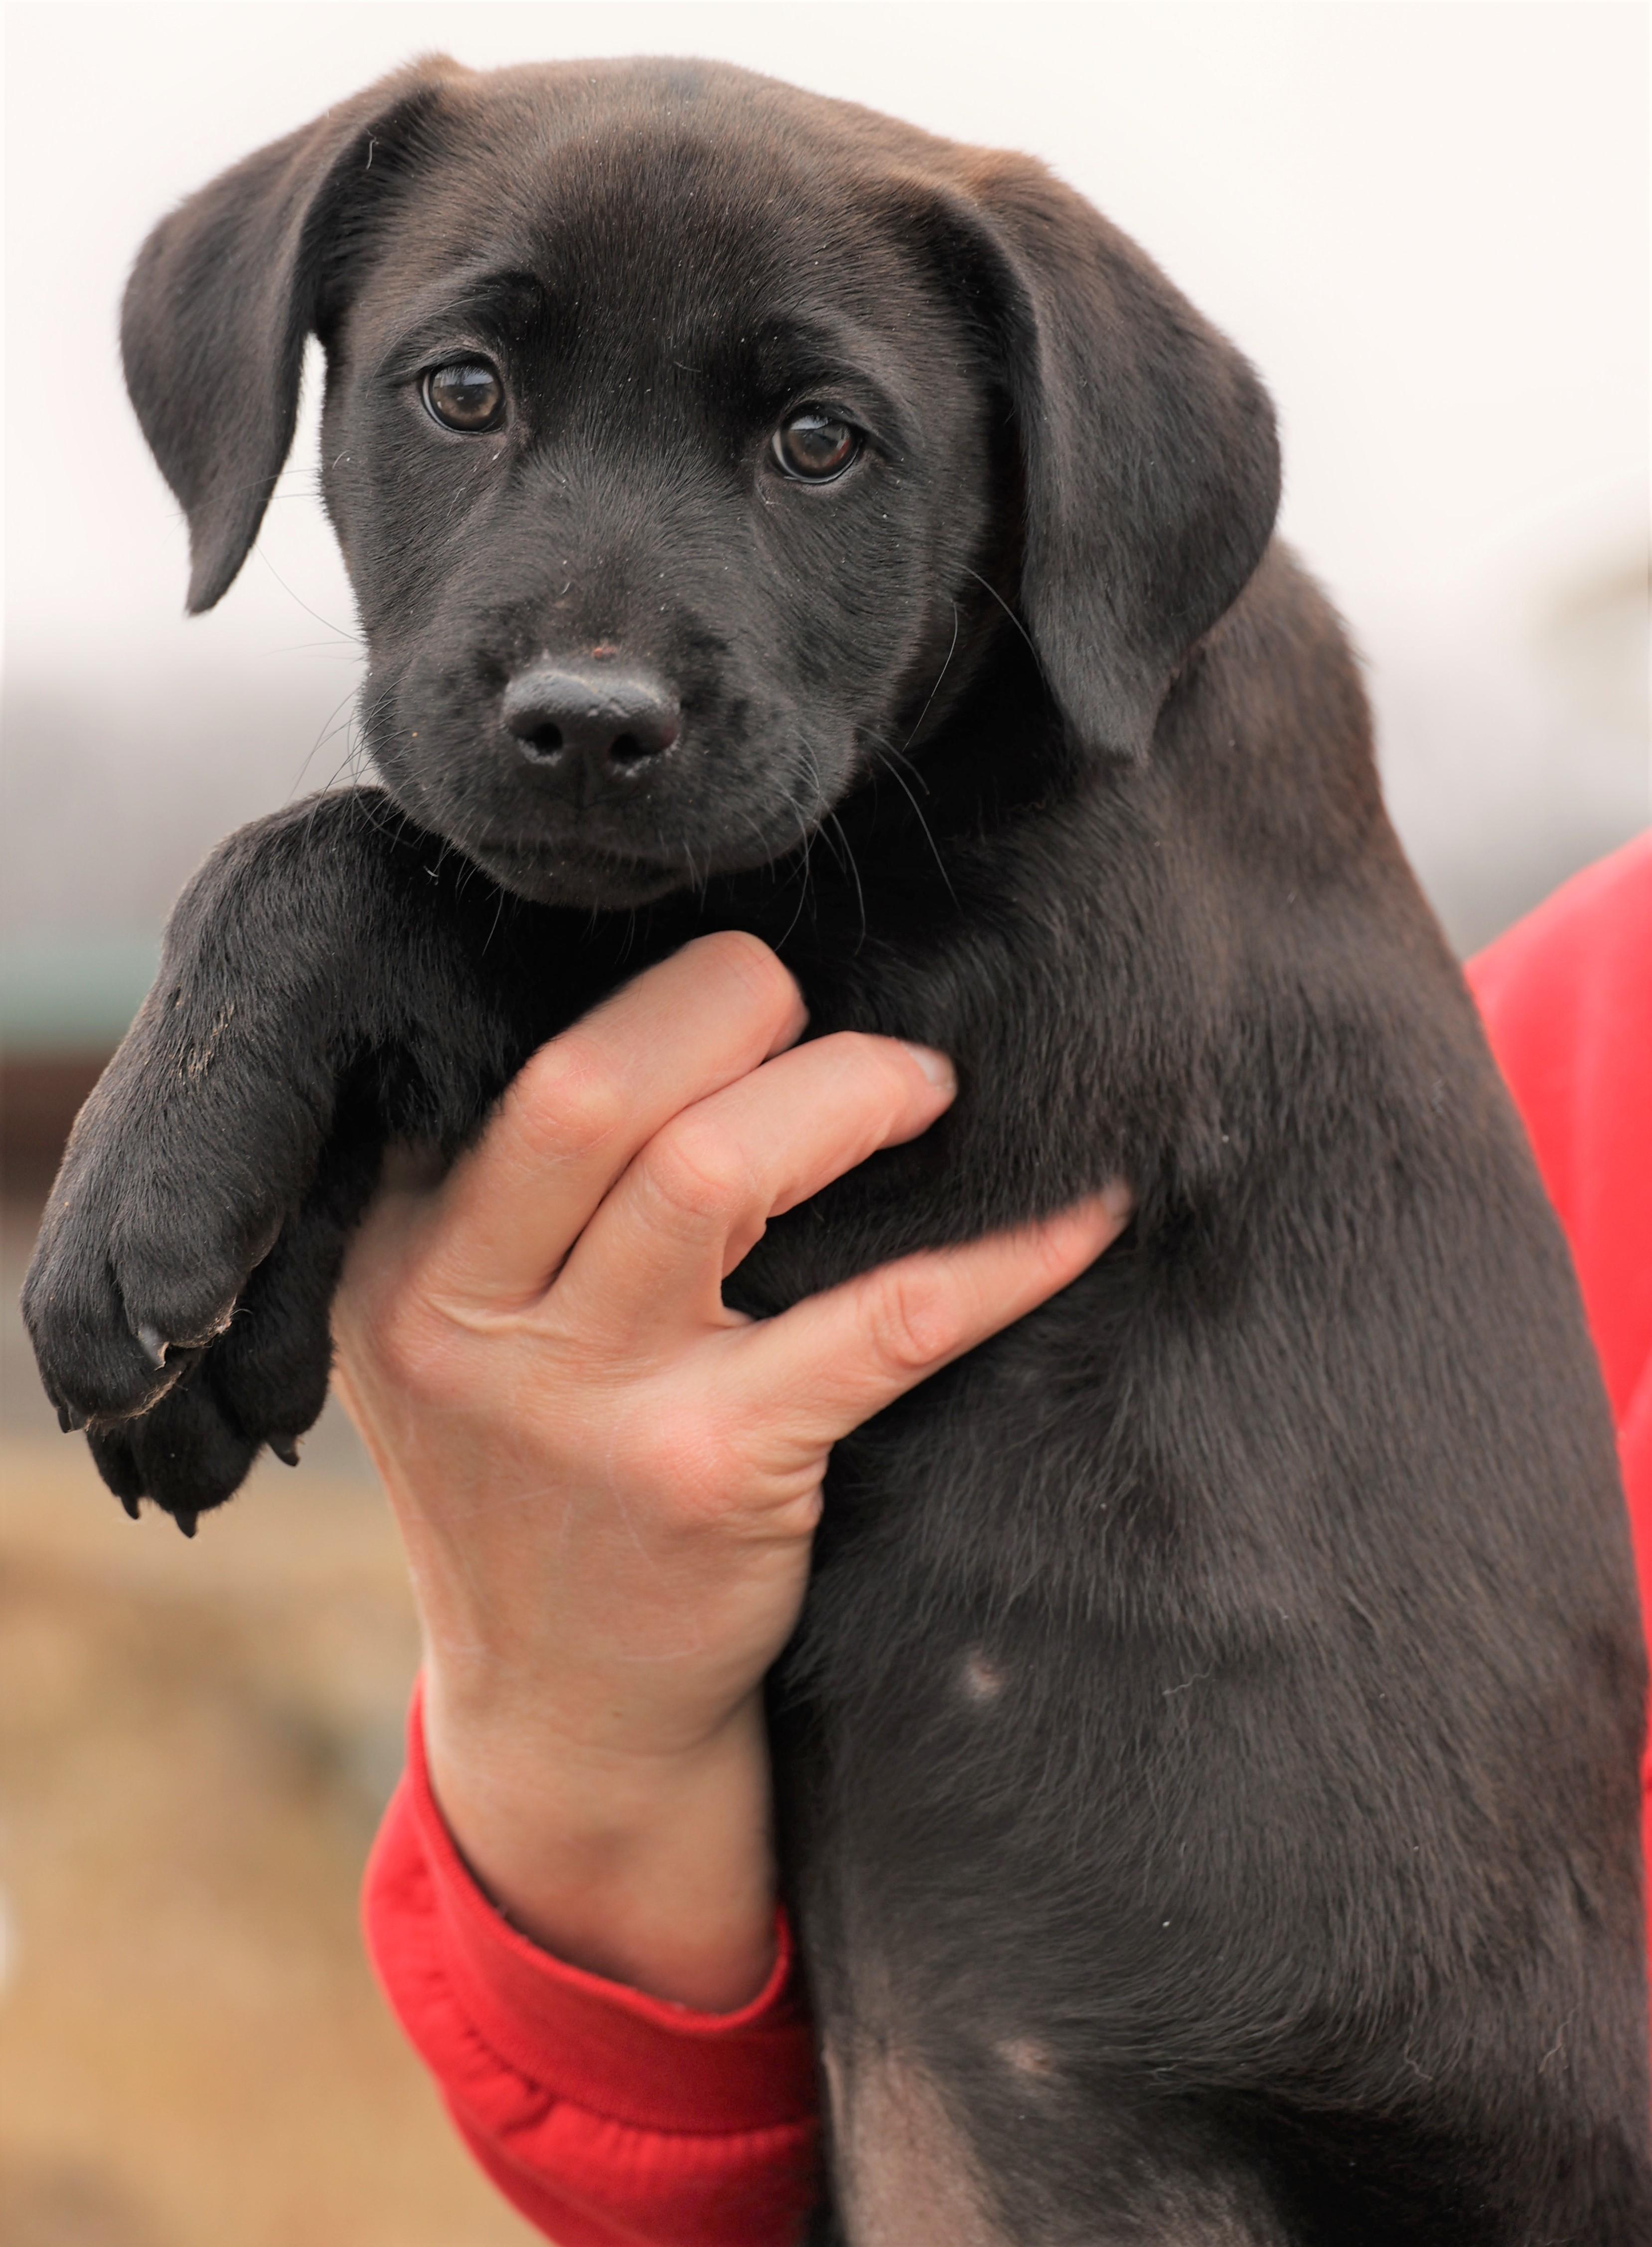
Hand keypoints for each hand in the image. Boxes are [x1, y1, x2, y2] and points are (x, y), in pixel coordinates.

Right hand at [333, 933, 1129, 2008]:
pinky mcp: (707, 1472)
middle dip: (737, 1005)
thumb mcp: (455, 1338)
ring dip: (849, 1094)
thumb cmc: (538, 1487)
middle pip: (596, 1085)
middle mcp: (461, 1315)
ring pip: (716, 1170)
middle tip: (824, 1018)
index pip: (517, 1062)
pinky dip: (1000, 1256)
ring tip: (923, 1091)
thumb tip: (707, 1021)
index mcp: (397, 1255)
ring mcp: (582, 1400)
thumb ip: (519, 1201)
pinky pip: (883, 1321)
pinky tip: (1082, 1215)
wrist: (563, 1718)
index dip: (657, 995)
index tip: (749, 993)